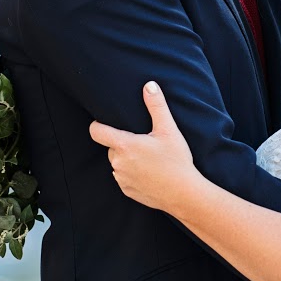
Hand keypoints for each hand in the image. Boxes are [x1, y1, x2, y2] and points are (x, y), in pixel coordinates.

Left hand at [89, 82, 199, 211]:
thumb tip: (149, 85)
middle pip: (111, 147)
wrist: (184, 194)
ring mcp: (121, 179)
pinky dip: (132, 173)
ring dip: (127, 159)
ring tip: (149, 159)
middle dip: (122, 143)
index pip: (96, 132)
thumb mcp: (169, 130)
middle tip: (144, 143)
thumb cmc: (177, 161)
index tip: (105, 122)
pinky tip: (149, 173)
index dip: (98, 125)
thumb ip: (157, 106)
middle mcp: (118, 163)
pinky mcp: (127, 191)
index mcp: (124, 146)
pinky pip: (123, 177)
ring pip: (117, 163)